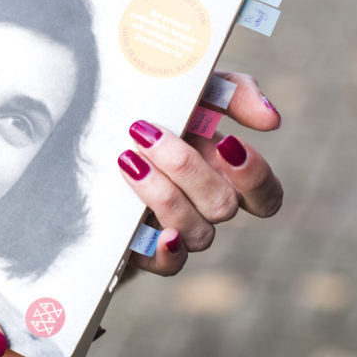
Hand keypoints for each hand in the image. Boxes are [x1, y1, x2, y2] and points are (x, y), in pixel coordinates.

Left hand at [119, 71, 282, 275]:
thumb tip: (271, 120)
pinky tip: (160, 233)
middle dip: (187, 168)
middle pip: (223, 206)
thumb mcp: (190, 90)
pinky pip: (169, 266)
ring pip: (198, 233)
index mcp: (224, 173)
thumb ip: (233, 93)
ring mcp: (178, 231)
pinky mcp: (145, 251)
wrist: (85, 131)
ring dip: (164, 195)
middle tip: (145, 133)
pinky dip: (169, 253)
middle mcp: (207, 207)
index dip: (255, 176)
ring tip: (127, 159)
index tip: (227, 144)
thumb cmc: (149, 109)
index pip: (265, 195)